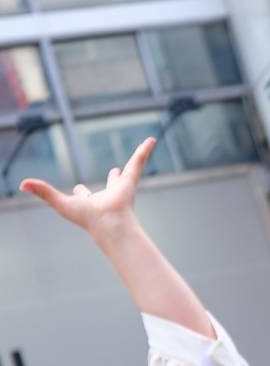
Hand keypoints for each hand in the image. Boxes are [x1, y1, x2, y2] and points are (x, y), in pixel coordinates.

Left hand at [21, 137, 154, 242]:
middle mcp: (108, 195)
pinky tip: (151, 140)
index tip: (79, 189)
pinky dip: (145, 151)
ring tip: (143, 151)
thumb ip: (43, 192)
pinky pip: (139, 162)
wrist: (109, 224)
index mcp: (91, 202)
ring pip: (130, 171)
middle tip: (114, 172)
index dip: (81, 192)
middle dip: (112, 179)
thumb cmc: (86, 218)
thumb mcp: (60, 203)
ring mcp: (121, 189)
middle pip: (111, 184)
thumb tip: (22, 184)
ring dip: (137, 160)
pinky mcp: (131, 182)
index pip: (85, 195)